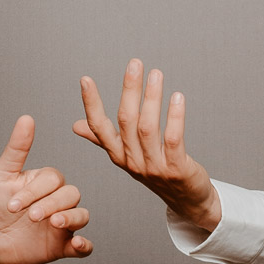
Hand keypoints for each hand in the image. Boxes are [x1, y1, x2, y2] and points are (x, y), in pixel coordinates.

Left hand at [0, 115, 91, 263]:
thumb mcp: (2, 175)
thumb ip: (17, 148)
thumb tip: (26, 118)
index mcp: (45, 183)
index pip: (53, 180)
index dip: (35, 191)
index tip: (12, 204)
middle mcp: (58, 201)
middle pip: (71, 195)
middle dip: (51, 204)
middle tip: (30, 216)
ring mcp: (62, 224)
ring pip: (82, 216)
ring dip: (71, 219)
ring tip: (54, 224)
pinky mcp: (62, 246)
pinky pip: (83, 247)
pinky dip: (85, 245)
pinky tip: (77, 243)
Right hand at [73, 59, 221, 231]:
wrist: (186, 200)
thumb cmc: (157, 172)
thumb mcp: (127, 156)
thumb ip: (103, 139)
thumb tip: (76, 125)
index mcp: (118, 155)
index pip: (99, 127)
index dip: (91, 104)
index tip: (86, 80)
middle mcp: (132, 161)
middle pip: (126, 121)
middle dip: (129, 90)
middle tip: (135, 63)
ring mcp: (154, 167)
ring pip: (148, 127)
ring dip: (152, 98)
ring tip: (157, 74)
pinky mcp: (176, 169)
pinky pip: (173, 139)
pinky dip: (175, 117)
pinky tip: (177, 97)